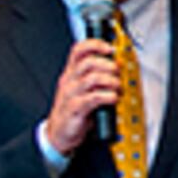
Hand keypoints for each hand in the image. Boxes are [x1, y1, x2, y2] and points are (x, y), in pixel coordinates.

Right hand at [42, 37, 120, 155]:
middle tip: (118, 72)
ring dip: (111, 81)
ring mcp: (71, 94)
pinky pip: (94, 98)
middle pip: (89, 62)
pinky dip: (108, 96)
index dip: (95, 45)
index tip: (110, 48)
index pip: (78, 50)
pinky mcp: (76, 109)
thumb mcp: (82, 89)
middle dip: (108, 65)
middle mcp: (69, 81)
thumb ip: (95, 76)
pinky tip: (113, 98)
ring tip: (118, 87)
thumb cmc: (73, 109)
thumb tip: (117, 64)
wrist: (59, 133)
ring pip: (93, 78)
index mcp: (70, 73)